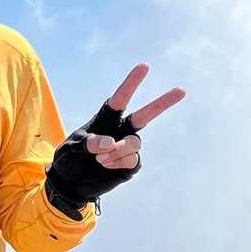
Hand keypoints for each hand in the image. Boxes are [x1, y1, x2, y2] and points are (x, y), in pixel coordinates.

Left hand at [45, 63, 185, 216]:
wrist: (70, 184)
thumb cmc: (69, 160)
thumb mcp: (72, 148)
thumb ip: (89, 143)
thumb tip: (111, 142)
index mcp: (105, 119)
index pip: (120, 99)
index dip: (131, 84)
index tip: (144, 67)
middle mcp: (120, 130)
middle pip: (144, 116)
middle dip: (162, 104)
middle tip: (181, 91)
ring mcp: (126, 148)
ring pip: (134, 142)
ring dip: (118, 150)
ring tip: (100, 159)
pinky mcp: (130, 165)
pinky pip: (132, 160)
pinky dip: (118, 163)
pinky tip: (106, 166)